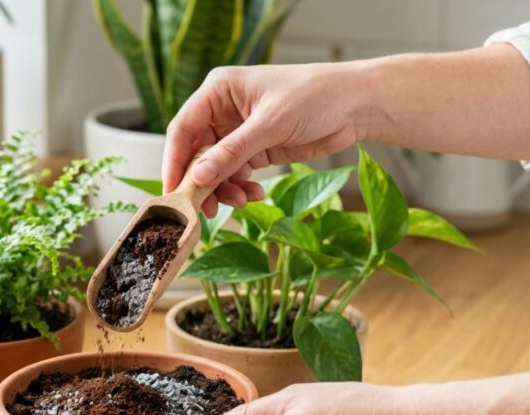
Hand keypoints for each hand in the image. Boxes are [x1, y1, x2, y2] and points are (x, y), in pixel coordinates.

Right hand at [164, 63, 370, 216]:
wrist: (355, 105)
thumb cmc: (314, 96)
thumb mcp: (270, 125)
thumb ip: (232, 153)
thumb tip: (197, 178)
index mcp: (218, 91)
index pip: (183, 129)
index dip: (174, 161)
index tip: (173, 192)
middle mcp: (223, 111)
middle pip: (196, 153)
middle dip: (202, 182)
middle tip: (205, 209)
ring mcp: (239, 132)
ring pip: (216, 169)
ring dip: (224, 189)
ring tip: (241, 202)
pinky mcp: (256, 149)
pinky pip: (236, 174)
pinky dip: (241, 188)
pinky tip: (254, 195)